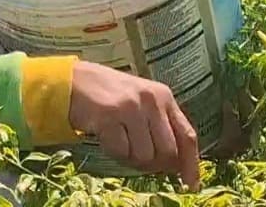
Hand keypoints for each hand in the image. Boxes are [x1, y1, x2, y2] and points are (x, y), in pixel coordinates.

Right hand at [67, 61, 200, 189]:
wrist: (73, 80)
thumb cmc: (109, 95)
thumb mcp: (141, 102)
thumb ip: (159, 125)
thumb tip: (175, 165)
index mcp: (163, 97)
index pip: (187, 135)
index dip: (191, 164)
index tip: (190, 185)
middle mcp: (151, 100)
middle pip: (167, 152)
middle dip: (154, 164)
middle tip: (137, 158)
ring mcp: (131, 107)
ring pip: (144, 155)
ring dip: (130, 157)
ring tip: (118, 140)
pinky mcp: (110, 115)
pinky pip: (121, 152)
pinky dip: (114, 152)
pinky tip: (106, 137)